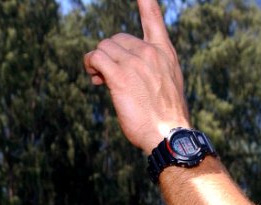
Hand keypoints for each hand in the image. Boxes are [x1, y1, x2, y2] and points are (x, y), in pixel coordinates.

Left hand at [82, 0, 191, 151]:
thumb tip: (126, 72)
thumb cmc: (168, 117)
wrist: (170, 135)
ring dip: (97, 62)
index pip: (152, 16)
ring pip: (103, 47)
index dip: (144, 0)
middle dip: (109, 55)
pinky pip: (96, 58)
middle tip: (107, 76)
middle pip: (117, 38)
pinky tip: (94, 78)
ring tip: (100, 80)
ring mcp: (135, 63)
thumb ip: (152, 71)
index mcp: (164, 52)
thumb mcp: (168, 86)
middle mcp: (150, 52)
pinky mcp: (120, 77)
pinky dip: (90, 65)